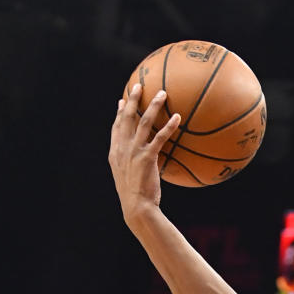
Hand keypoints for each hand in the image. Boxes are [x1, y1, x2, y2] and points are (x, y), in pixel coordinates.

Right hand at [108, 84, 180, 225]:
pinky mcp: (147, 158)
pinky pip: (159, 137)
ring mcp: (134, 152)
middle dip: (132, 99)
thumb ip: (131, 165)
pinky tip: (178, 118)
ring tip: (163, 93)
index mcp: (115, 153)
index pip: (116, 127)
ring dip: (153, 105)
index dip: (119, 113)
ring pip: (143, 122)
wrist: (137, 208)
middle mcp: (122, 148)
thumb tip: (143, 161)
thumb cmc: (135, 197)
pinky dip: (169, 126)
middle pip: (127, 117)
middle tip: (139, 85)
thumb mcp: (127, 179)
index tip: (122, 101)